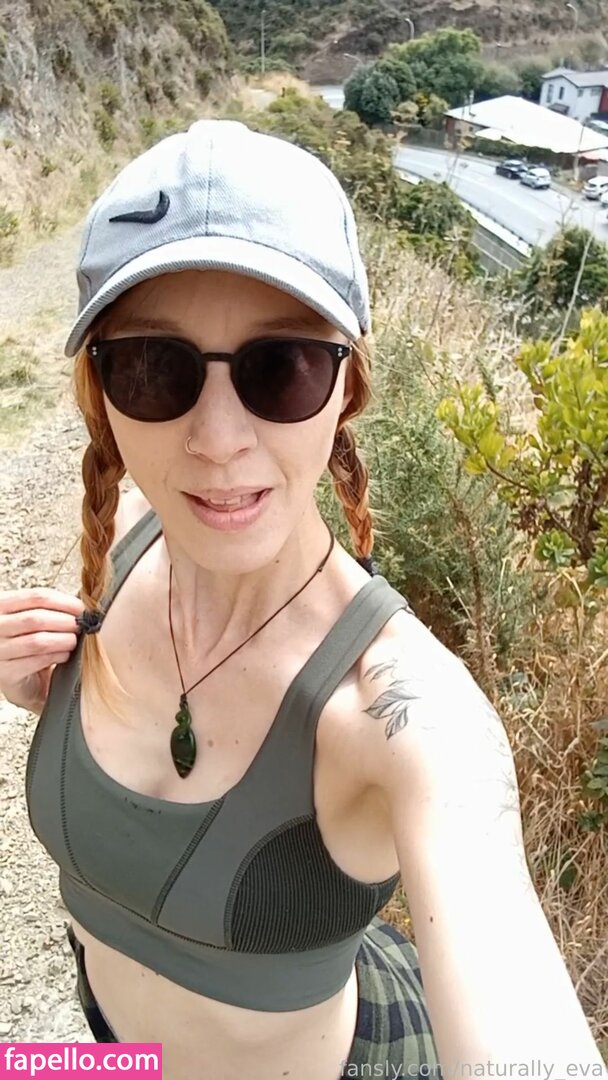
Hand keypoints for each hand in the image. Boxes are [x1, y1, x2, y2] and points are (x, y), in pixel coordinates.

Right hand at [0, 588, 84, 714]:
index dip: (64, 601)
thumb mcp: (31, 619)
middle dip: (66, 622)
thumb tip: (79, 606)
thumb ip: (48, 608)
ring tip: (73, 641)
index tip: (81, 608)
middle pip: (37, 619)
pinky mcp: (5, 673)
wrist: (19, 679)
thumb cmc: (27, 642)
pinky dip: (56, 656)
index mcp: (0, 605)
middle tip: (81, 626)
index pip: (36, 596)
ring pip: (38, 641)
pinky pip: (37, 661)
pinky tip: (64, 655)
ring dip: (63, 640)